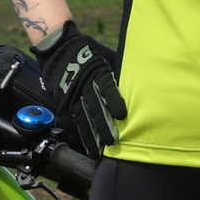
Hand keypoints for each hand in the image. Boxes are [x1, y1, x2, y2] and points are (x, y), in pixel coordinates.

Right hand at [34, 21, 126, 157]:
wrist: (59, 48)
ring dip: (89, 136)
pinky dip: (75, 132)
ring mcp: (71, 95)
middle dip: (103, 127)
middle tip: (113, 142)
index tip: (122, 115)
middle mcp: (84, 85)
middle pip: (94, 108)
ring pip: (81, 118)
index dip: (114, 102)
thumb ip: (119, 71)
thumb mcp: (106, 57)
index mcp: (97, 72)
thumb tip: (140, 83)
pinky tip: (81, 143)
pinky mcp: (62, 101)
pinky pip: (68, 119)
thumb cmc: (89, 53)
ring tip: (97, 151)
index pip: (107, 88)